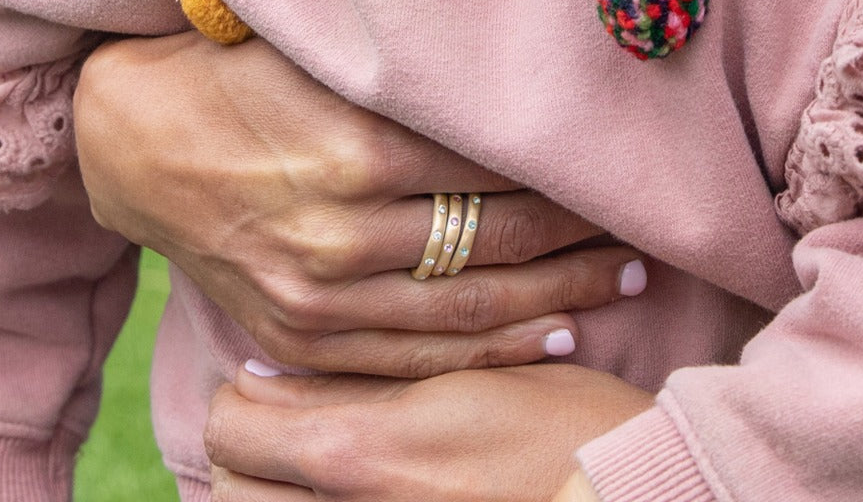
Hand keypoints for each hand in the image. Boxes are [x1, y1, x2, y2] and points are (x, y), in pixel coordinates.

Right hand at [74, 33, 648, 374]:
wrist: (131, 143)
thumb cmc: (231, 74)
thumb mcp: (318, 48)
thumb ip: (409, 68)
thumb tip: (508, 72)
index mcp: (359, 144)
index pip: (497, 166)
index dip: (566, 170)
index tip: (615, 167)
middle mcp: (346, 229)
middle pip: (499, 240)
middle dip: (581, 239)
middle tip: (642, 233)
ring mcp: (321, 295)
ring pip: (470, 311)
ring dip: (556, 300)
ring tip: (620, 286)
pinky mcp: (299, 335)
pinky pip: (413, 356)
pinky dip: (487, 353)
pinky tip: (545, 337)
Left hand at [205, 361, 651, 500]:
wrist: (633, 494)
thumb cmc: (566, 424)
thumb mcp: (469, 376)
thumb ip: (368, 380)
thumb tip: (278, 374)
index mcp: (364, 449)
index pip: (233, 422)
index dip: (243, 395)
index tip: (271, 382)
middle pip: (229, 484)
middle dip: (247, 450)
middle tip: (286, 425)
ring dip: (269, 493)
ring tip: (311, 469)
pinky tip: (346, 496)